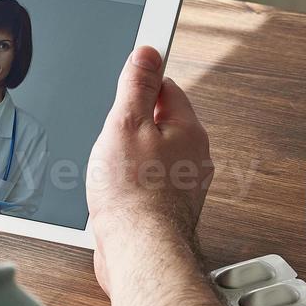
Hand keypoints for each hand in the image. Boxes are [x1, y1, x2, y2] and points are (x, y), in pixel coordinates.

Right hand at [87, 46, 212, 294]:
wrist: (140, 253)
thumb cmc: (134, 195)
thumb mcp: (126, 123)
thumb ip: (137, 85)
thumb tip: (148, 52)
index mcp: (188, 130)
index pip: (167, 89)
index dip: (141, 86)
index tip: (125, 88)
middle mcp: (194, 157)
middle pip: (158, 124)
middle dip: (130, 129)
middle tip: (111, 139)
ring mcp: (183, 186)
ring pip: (150, 157)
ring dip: (127, 161)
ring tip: (111, 171)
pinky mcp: (168, 211)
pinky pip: (146, 185)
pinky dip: (128, 187)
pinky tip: (114, 196)